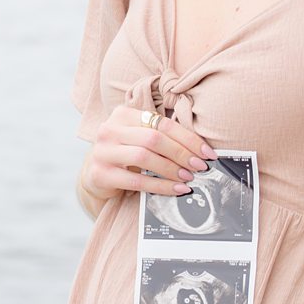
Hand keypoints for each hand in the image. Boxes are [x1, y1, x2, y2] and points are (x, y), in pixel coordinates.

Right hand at [78, 104, 215, 211]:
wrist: (96, 174)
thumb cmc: (126, 153)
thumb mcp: (139, 138)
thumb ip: (161, 137)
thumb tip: (200, 150)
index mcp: (123, 114)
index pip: (162, 123)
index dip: (188, 138)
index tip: (207, 153)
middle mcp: (109, 129)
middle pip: (153, 139)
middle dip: (181, 153)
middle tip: (200, 166)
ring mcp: (102, 151)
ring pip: (144, 157)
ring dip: (171, 169)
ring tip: (189, 177)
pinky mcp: (100, 174)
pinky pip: (136, 181)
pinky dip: (160, 186)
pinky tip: (176, 189)